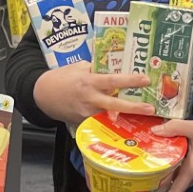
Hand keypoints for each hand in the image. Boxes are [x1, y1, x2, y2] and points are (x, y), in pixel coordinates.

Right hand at [31, 63, 148, 128]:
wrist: (42, 94)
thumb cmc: (61, 77)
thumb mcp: (79, 67)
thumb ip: (96, 69)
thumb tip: (114, 67)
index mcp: (88, 81)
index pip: (113, 80)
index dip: (130, 80)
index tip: (145, 80)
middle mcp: (89, 98)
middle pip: (115, 104)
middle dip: (134, 107)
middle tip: (150, 109)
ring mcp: (86, 112)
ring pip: (110, 116)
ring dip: (125, 117)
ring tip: (142, 117)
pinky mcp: (83, 122)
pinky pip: (100, 122)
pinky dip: (111, 122)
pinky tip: (124, 123)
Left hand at [141, 118, 192, 191]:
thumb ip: (175, 128)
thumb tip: (154, 131)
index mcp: (191, 171)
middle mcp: (192, 175)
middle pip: (172, 190)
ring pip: (175, 182)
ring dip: (160, 184)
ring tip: (142, 179)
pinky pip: (179, 173)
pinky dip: (167, 173)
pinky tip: (157, 163)